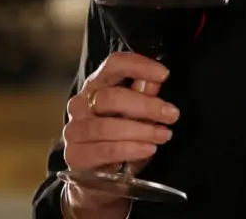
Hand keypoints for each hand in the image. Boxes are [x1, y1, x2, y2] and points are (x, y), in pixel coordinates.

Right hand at [62, 52, 179, 213]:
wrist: (97, 181)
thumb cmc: (118, 140)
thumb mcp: (135, 116)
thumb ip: (143, 96)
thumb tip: (154, 79)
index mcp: (96, 86)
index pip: (113, 65)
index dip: (139, 65)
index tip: (163, 74)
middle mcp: (80, 104)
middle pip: (111, 97)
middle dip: (146, 105)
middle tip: (171, 114)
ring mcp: (74, 130)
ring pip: (108, 126)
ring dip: (141, 130)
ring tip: (163, 135)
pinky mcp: (75, 155)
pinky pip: (105, 150)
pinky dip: (130, 148)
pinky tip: (148, 149)